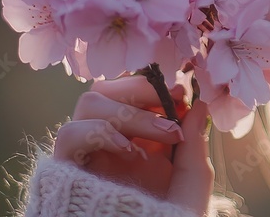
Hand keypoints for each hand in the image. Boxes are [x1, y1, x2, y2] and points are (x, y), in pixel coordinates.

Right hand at [53, 75, 213, 212]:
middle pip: (107, 90)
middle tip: (171, 105)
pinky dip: (99, 132)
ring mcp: (88, 155)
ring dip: (128, 112)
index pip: (132, 95)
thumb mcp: (191, 182)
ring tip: (159, 137)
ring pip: (88, 105)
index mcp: (137, 142)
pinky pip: (69, 135)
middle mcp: (109, 144)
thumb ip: (194, 143)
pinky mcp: (68, 170)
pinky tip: (129, 151)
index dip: (154, 87)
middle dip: (140, 91)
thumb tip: (201, 105)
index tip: (182, 91)